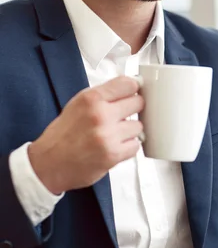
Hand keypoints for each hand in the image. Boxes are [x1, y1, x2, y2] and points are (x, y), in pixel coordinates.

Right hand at [28, 76, 143, 193]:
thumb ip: (104, 95)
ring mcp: (108, 135)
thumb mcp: (78, 105)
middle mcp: (99, 114)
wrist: (49, 164)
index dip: (133, 89)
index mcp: (90, 99)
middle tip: (121, 117)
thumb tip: (132, 87)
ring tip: (113, 135)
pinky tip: (114, 146)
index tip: (132, 94)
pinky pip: (135, 145)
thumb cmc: (64, 134)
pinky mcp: (114, 154)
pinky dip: (128, 147)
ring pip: (138, 126)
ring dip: (129, 131)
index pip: (128, 84)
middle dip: (132, 109)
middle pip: (138, 103)